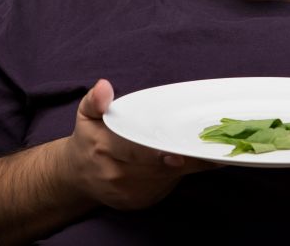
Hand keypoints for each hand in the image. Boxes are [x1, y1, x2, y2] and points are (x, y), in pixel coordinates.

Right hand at [60, 79, 219, 210]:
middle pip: (157, 168)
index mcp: (104, 149)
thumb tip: (104, 86)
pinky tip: (196, 161)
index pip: (134, 151)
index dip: (158, 154)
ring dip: (189, 167)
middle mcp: (116, 175)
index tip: (179, 154)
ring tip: (211, 152)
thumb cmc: (89, 139)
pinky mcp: (140, 203)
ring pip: (166, 179)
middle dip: (184, 160)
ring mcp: (129, 193)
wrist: (78, 177)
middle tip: (210, 150)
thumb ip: (95, 100)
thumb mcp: (87, 116)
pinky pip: (166, 188)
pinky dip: (182, 175)